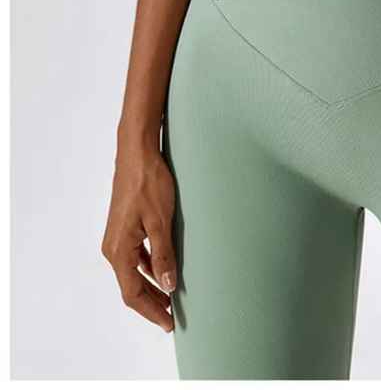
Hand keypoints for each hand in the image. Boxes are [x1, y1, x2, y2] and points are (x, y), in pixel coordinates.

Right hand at [101, 142, 176, 331]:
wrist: (137, 153)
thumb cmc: (148, 183)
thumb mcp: (160, 221)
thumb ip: (164, 255)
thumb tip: (168, 287)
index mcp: (119, 250)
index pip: (133, 293)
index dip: (151, 310)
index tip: (169, 323)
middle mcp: (113, 247)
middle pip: (131, 286)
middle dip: (152, 303)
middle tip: (173, 316)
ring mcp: (118, 236)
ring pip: (133, 271)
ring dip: (151, 285)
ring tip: (171, 297)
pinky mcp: (125, 226)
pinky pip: (135, 256)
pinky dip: (148, 267)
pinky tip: (162, 269)